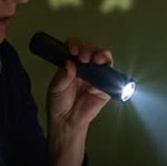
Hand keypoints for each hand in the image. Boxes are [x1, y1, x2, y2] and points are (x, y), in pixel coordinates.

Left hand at [46, 37, 112, 165]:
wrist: (67, 121)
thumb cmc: (59, 103)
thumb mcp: (56, 88)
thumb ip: (63, 75)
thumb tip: (71, 62)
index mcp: (72, 64)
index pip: (75, 47)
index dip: (75, 44)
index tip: (72, 50)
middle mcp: (85, 66)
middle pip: (91, 49)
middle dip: (88, 48)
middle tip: (82, 57)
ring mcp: (96, 75)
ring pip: (103, 57)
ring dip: (100, 54)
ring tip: (95, 59)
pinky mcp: (106, 85)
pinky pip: (110, 73)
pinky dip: (109, 66)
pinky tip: (103, 65)